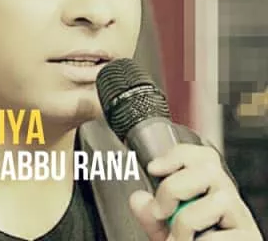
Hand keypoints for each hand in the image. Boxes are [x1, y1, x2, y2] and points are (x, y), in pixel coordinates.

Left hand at [129, 144, 262, 240]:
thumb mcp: (163, 226)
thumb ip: (150, 211)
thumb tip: (138, 199)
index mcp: (208, 186)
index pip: (201, 155)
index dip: (175, 156)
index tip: (154, 168)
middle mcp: (228, 196)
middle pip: (208, 169)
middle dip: (174, 188)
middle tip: (160, 213)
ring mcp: (241, 217)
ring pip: (217, 201)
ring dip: (186, 223)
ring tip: (179, 239)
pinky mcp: (249, 238)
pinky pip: (221, 235)